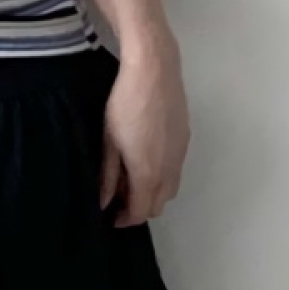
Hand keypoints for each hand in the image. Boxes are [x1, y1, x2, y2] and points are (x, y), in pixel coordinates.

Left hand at [100, 33, 189, 226]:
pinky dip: (162, 177)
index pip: (141, 211)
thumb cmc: (125, 103)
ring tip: (129, 183)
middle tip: (118, 202)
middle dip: (140, 209)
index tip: (111, 218)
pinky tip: (144, 163)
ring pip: (170, 189)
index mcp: (148, 172)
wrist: (154, 70)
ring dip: (152, 194)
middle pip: (159, 204)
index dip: (126, 220)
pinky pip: (175, 170)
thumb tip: (103, 201)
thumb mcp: (108, 142)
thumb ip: (107, 176)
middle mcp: (169, 168)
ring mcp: (180, 154)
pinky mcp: (185, 139)